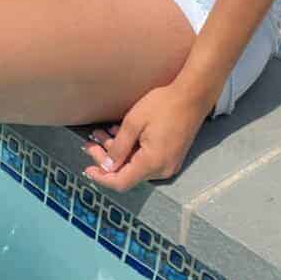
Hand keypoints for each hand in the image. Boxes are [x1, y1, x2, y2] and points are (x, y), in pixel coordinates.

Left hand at [81, 82, 209, 191]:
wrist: (193, 96)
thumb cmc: (164, 105)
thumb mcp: (134, 123)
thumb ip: (118, 147)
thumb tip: (106, 167)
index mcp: (152, 163)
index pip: (121, 182)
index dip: (102, 178)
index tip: (87, 169)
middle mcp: (162, 170)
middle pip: (127, 174)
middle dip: (106, 160)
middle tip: (90, 143)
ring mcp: (168, 164)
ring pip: (135, 166)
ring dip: (117, 152)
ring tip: (102, 133)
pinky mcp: (171, 157)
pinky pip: (146, 160)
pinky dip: (131, 150)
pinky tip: (120, 134)